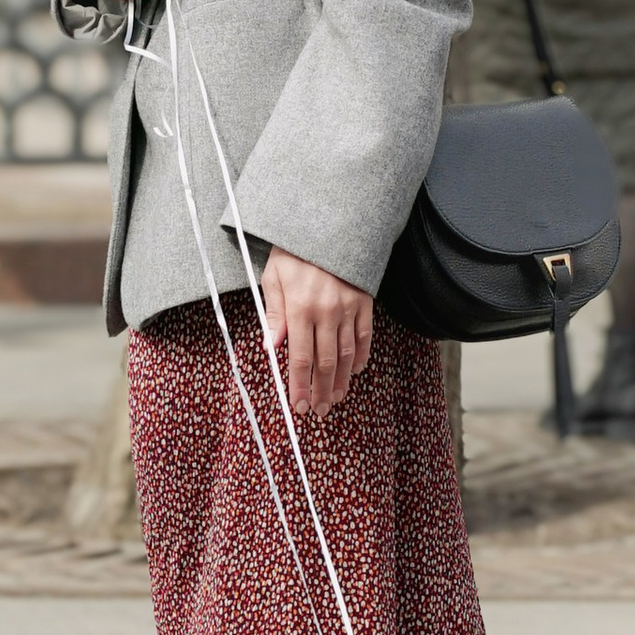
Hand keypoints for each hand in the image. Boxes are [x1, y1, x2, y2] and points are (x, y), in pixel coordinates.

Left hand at [261, 249, 372, 415]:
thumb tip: (270, 348)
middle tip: (318, 410)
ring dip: (341, 380)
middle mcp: (326, 312)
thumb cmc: (293, 252)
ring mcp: (348, 308)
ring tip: (335, 398)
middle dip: (321, 391)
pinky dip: (360, 356)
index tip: (298, 405)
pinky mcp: (364, 302)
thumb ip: (273, 314)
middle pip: (325, 363)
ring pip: (346, 354)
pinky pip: (364, 336)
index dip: (300, 385)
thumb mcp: (273, 278)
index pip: (300, 358)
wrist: (327, 224)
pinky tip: (355, 371)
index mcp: (300, 308)